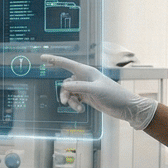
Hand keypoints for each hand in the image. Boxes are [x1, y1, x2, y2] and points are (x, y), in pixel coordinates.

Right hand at [41, 55, 157, 129]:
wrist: (125, 107)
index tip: (42, 57)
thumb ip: (80, 87)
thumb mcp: (96, 90)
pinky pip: (75, 99)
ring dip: (71, 101)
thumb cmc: (114, 95)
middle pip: (66, 83)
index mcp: (87, 72)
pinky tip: (81, 109)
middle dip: (64, 93)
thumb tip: (64, 86)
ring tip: (77, 108)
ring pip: (70, 93)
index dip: (54, 60)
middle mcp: (85, 78)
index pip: (66, 64)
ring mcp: (86, 88)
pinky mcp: (88, 97)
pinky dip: (75, 105)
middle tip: (65, 102)